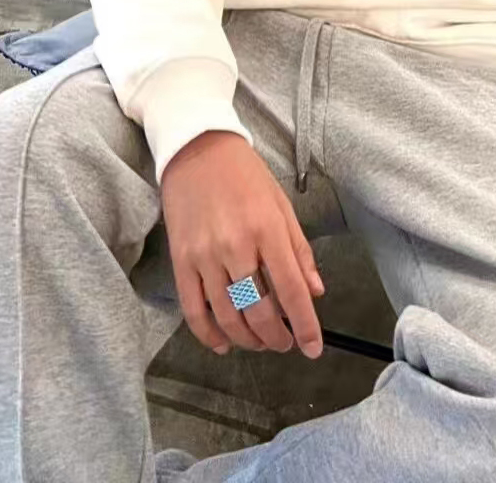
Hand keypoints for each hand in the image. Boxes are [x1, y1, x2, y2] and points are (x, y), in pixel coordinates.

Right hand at [160, 130, 325, 357]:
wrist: (197, 149)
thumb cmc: (245, 175)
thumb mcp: (282, 205)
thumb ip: (299, 251)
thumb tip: (315, 292)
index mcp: (267, 228)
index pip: (291, 290)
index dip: (305, 325)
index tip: (313, 347)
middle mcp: (236, 245)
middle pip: (258, 311)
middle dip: (276, 337)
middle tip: (285, 343)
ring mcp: (204, 255)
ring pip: (227, 316)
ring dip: (247, 339)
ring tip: (259, 342)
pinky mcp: (180, 261)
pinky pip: (193, 310)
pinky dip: (208, 334)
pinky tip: (223, 343)